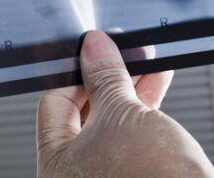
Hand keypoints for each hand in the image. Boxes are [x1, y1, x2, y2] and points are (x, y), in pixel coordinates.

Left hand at [36, 31, 213, 177]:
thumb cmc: (149, 176)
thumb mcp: (123, 113)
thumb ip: (105, 76)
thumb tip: (95, 48)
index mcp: (55, 167)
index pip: (56, 104)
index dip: (77, 72)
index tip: (95, 49)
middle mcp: (76, 175)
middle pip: (85, 111)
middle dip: (108, 77)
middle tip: (122, 51)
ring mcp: (106, 174)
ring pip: (113, 120)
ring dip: (130, 86)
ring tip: (147, 60)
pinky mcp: (135, 173)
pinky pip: (133, 133)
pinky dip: (144, 106)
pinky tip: (157, 80)